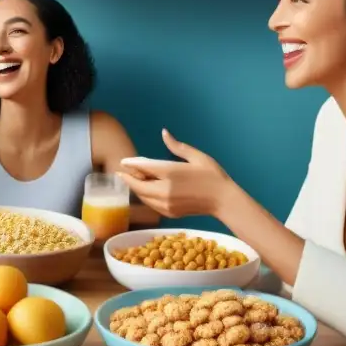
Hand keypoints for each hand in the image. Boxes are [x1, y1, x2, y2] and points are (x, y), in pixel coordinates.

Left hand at [116, 130, 233, 219]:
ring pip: (143, 196)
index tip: (124, 162)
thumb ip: (177, 146)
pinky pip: (151, 204)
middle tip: (121, 172)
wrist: (224, 201)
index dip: (131, 164)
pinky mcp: (169, 213)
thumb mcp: (197, 156)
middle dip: (128, 178)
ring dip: (136, 188)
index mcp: (171, 172)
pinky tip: (146, 190)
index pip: (144, 167)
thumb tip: (164, 132)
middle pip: (138, 185)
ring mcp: (166, 203)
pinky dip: (145, 197)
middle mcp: (165, 189)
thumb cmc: (213, 175)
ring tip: (133, 179)